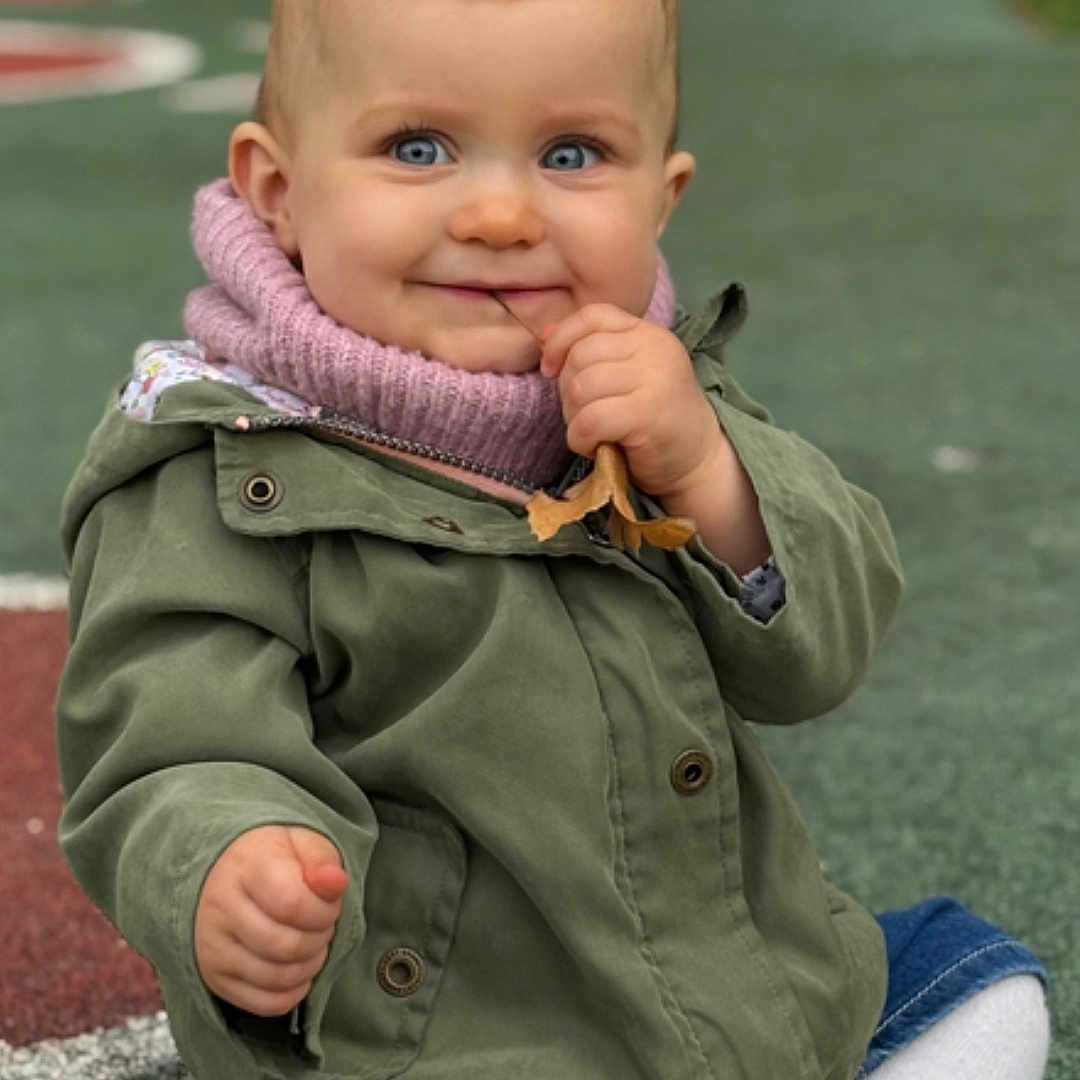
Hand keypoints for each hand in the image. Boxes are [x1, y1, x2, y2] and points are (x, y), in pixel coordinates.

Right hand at [195, 825, 347, 1016]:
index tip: (329, 903)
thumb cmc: (271, 856)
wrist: (222, 871)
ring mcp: (212, 947)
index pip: (293, 905)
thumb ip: (322, 860)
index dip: (324, 911)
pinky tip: (297, 968)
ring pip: (277, 977)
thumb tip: (336, 882)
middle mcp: (220, 908)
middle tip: (322, 924)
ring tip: (311, 942)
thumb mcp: (302, 841)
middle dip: (319, 938)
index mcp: (245, 867)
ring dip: (309, 965)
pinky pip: (264, 1003)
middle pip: (286, 946)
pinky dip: (292, 992)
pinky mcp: (214, 977)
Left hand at [541, 303, 769, 571]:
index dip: (561, 340)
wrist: (697, 461)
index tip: (551, 369)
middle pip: (581, 355)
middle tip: (584, 416)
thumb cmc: (656, 419)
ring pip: (581, 387)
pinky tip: (594, 447)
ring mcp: (654, 379)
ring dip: (574, 417)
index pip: (592, 316)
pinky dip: (581, 439)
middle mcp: (654, 348)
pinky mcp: (647, 414)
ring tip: (592, 432)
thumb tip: (545, 334)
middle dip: (568, 391)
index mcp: (648, 333)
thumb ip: (592, 351)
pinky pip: (590, 420)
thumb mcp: (627, 375)